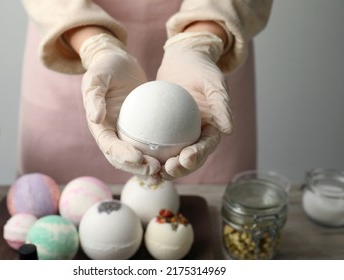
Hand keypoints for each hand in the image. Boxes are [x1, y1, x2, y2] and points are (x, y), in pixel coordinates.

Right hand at [80, 33, 160, 176]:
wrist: (119, 64)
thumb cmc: (106, 68)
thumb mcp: (97, 76)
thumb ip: (94, 95)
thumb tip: (95, 118)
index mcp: (100, 128)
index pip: (110, 147)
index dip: (123, 155)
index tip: (139, 157)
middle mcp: (113, 136)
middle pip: (123, 160)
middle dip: (138, 169)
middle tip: (156, 170)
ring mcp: (127, 136)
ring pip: (138, 159)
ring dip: (149, 170)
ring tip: (166, 173)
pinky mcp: (141, 132)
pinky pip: (150, 147)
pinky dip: (160, 156)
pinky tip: (176, 158)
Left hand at [156, 31, 232, 179]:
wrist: (183, 59)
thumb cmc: (201, 68)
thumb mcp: (213, 82)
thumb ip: (221, 104)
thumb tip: (229, 129)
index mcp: (211, 129)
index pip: (206, 147)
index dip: (198, 156)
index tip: (187, 159)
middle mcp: (195, 135)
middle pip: (188, 159)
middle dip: (180, 169)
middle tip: (167, 170)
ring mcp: (178, 134)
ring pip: (171, 155)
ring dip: (163, 165)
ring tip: (152, 170)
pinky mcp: (162, 129)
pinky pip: (155, 141)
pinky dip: (149, 149)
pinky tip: (137, 153)